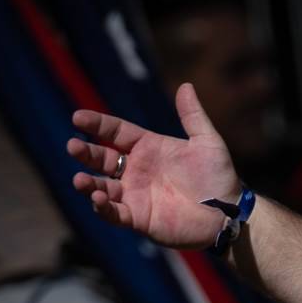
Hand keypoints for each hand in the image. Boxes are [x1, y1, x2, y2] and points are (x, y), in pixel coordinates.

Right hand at [67, 84, 241, 248]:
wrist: (228, 213)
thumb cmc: (219, 177)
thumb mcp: (208, 143)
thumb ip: (193, 116)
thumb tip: (186, 85)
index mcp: (148, 148)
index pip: (115, 132)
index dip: (97, 124)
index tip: (78, 118)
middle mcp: (136, 170)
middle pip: (101, 158)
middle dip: (85, 152)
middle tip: (72, 146)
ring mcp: (135, 194)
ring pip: (101, 187)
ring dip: (87, 183)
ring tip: (80, 180)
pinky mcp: (138, 218)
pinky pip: (114, 213)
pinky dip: (102, 207)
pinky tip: (97, 199)